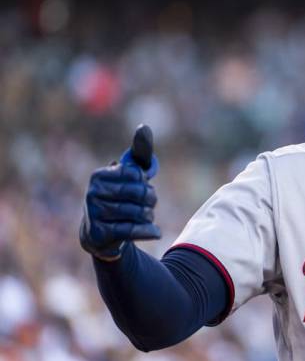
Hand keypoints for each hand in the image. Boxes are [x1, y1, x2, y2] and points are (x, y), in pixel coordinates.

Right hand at [80, 124, 160, 260]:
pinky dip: (148, 231)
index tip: (142, 185)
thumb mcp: (129, 175)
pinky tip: (156, 232)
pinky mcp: (100, 233)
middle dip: (151, 198)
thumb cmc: (120, 198)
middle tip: (150, 202)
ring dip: (149, 215)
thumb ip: (139, 153)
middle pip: (138, 193)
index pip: (135, 174)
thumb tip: (144, 127)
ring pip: (137, 212)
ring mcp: (94, 214)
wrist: (101, 233)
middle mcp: (92, 193)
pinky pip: (131, 230)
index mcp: (99, 176)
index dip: (144, 181)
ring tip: (147, 216)